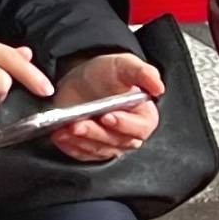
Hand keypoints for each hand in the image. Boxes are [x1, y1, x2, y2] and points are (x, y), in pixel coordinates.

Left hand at [43, 50, 164, 162]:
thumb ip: (143, 73)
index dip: (124, 124)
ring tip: (66, 128)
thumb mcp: (125, 65)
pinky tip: (60, 136)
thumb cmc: (107, 73)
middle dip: (96, 133)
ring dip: (81, 140)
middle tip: (78, 124)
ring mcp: (110, 145)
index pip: (139, 128)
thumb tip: (158, 87)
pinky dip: (70, 146)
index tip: (108, 116)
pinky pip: (82, 154)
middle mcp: (129, 135)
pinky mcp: (92, 150)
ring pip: (98, 149)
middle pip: (116, 142)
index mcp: (144, 117)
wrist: (83, 81)